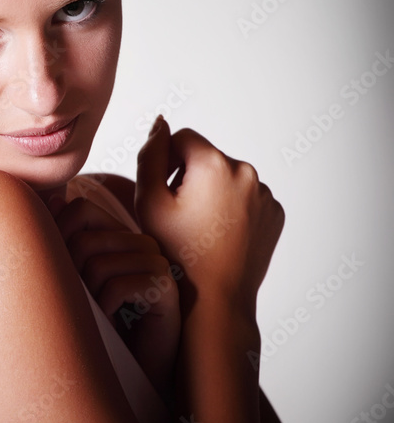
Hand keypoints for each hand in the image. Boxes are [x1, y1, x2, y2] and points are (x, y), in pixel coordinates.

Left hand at [55, 197, 180, 397]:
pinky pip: (117, 286)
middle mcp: (140, 241)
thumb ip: (65, 238)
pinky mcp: (166, 287)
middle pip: (85, 240)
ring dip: (90, 297)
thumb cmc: (99, 322)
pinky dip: (105, 309)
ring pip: (98, 264)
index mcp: (119, 233)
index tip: (66, 272)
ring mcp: (156, 261)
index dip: (61, 237)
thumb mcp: (74, 278)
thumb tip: (55, 199)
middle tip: (85, 301)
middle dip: (74, 275)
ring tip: (101, 313)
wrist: (131, 366)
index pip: (80, 208)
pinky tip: (115, 320)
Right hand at [135, 116, 284, 313]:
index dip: (164, 162)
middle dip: (188, 177)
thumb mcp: (148, 201)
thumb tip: (160, 123)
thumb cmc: (176, 253)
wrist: (215, 299)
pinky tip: (218, 234)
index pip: (182, 137)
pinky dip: (230, 208)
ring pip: (226, 177)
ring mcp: (265, 194)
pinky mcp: (274, 213)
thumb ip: (150, 155)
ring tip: (198, 227)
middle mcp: (247, 172)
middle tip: (177, 215)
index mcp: (215, 164)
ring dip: (210, 192)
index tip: (161, 194)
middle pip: (206, 157)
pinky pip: (246, 197)